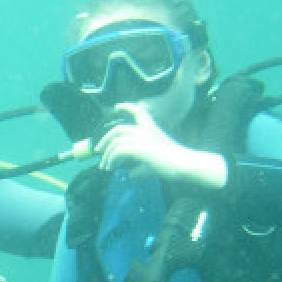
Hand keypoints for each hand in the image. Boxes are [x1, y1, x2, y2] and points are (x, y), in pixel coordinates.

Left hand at [96, 103, 226, 187]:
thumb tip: (130, 175)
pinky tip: (111, 168)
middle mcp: (145, 130)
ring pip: (115, 142)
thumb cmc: (173, 164)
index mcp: (151, 129)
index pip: (138, 112)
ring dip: (106, 155)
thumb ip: (140, 166)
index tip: (117, 106)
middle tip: (98, 150)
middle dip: (105, 139)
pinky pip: (117, 151)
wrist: (184, 164)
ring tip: (104, 167)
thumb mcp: (153, 162)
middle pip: (118, 129)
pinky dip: (110, 160)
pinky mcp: (139, 148)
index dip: (127, 107)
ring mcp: (141, 138)